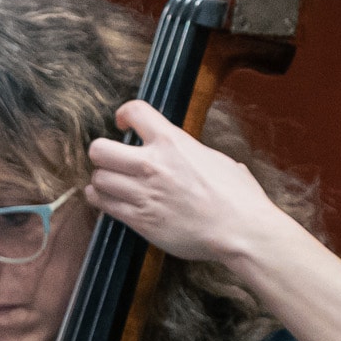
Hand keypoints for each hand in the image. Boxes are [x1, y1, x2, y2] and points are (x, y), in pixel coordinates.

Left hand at [85, 102, 283, 265]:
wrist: (241, 230)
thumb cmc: (237, 196)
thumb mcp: (216, 159)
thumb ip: (192, 153)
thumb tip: (192, 156)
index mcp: (172, 141)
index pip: (133, 111)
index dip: (124, 114)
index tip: (123, 124)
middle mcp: (152, 164)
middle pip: (100, 149)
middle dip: (102, 153)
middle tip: (111, 159)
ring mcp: (144, 193)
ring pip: (99, 179)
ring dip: (102, 180)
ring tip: (109, 183)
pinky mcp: (141, 220)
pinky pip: (106, 205)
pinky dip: (102, 201)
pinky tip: (106, 199)